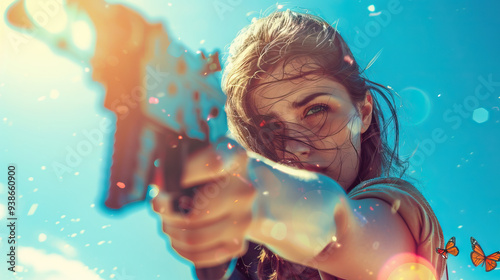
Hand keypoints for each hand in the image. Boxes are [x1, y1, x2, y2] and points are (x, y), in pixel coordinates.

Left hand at [151, 137, 255, 267]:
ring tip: (167, 221)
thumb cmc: (213, 170)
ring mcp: (245, 220)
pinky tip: (176, 237)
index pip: (212, 163)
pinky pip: (198, 256)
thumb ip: (177, 162)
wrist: (250, 191)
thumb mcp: (201, 153)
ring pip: (194, 237)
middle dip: (168, 212)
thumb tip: (158, 194)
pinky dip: (180, 248)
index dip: (184, 172)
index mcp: (236, 158)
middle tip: (159, 206)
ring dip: (172, 231)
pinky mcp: (238, 244)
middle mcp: (245, 190)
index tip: (167, 178)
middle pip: (196, 212)